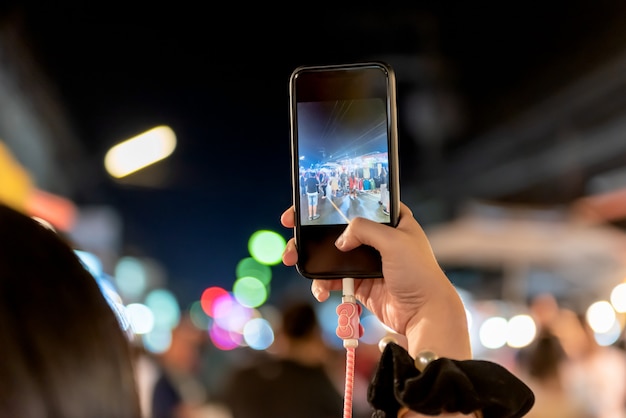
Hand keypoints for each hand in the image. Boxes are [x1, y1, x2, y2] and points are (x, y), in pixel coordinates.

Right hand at [280, 202, 470, 359]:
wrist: (424, 313)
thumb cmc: (419, 273)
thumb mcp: (394, 241)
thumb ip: (364, 229)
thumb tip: (340, 239)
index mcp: (391, 220)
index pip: (356, 203)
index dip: (331, 201)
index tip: (305, 205)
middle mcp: (378, 238)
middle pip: (337, 229)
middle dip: (311, 233)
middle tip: (291, 234)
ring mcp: (367, 262)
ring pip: (331, 255)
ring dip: (311, 259)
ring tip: (294, 261)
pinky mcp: (360, 283)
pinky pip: (333, 279)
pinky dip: (322, 284)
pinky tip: (320, 290)